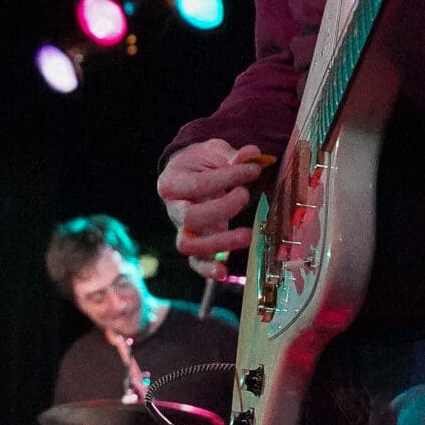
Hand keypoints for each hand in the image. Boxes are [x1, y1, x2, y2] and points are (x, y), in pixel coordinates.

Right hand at [157, 139, 267, 270]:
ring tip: (247, 235)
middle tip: (245, 195)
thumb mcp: (214, 152)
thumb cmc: (203, 163)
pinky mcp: (194, 246)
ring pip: (190, 244)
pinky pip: (196, 262)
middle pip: (190, 218)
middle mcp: (173, 209)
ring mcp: (182, 230)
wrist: (192, 175)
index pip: (197, 185)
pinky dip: (208, 270)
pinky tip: (225, 271)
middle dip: (222, 208)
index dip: (227, 178)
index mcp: (171, 182)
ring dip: (220, 242)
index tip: (252, 171)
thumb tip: (251, 154)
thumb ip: (232, 155)